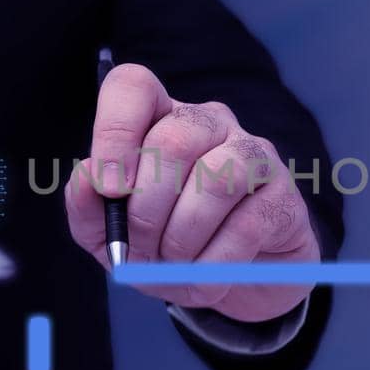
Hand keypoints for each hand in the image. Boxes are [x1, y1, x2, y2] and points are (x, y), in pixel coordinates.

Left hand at [65, 63, 318, 321]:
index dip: (114, 132)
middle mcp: (209, 123)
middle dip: (145, 212)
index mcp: (159, 119)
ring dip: (181, 238)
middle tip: (140, 251)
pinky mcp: (283, 194)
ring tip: (172, 267)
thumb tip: (86, 178)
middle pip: (171, 141)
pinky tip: (204, 278)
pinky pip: (245, 226)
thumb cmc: (169, 246)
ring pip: (214, 179)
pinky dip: (212, 265)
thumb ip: (88, 208)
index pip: (133, 87)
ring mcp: (253, 153)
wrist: (238, 283)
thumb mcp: (112, 236)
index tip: (108, 188)